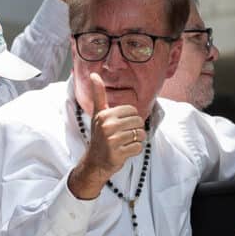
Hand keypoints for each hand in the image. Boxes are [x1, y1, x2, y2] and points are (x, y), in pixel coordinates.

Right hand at [68, 73, 144, 199]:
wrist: (94, 162)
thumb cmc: (100, 136)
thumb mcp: (98, 114)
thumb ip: (98, 94)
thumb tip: (94, 74)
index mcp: (103, 115)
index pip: (132, 110)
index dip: (130, 119)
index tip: (119, 126)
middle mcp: (106, 126)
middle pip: (138, 122)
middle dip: (135, 130)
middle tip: (123, 136)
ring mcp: (111, 141)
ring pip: (140, 135)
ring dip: (136, 140)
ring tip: (124, 144)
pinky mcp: (117, 154)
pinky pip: (138, 148)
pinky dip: (135, 151)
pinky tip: (124, 152)